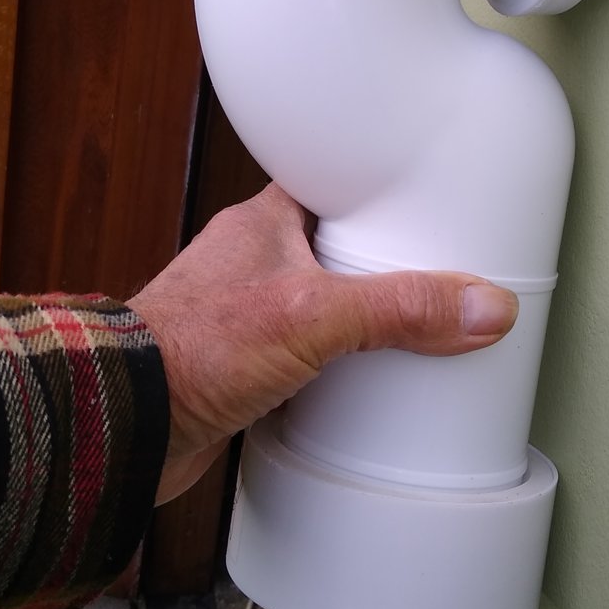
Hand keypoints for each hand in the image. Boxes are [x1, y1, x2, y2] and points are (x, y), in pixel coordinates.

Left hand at [129, 183, 518, 503]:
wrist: (125, 424)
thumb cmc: (190, 349)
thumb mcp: (315, 316)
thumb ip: (400, 308)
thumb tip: (483, 304)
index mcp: (266, 222)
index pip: (337, 184)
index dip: (385, 189)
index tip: (434, 198)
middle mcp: (257, 264)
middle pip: (342, 252)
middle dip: (387, 268)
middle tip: (441, 277)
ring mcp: (250, 317)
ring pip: (326, 309)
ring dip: (364, 325)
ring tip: (419, 333)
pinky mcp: (247, 370)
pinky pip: (310, 360)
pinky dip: (339, 373)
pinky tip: (368, 390)